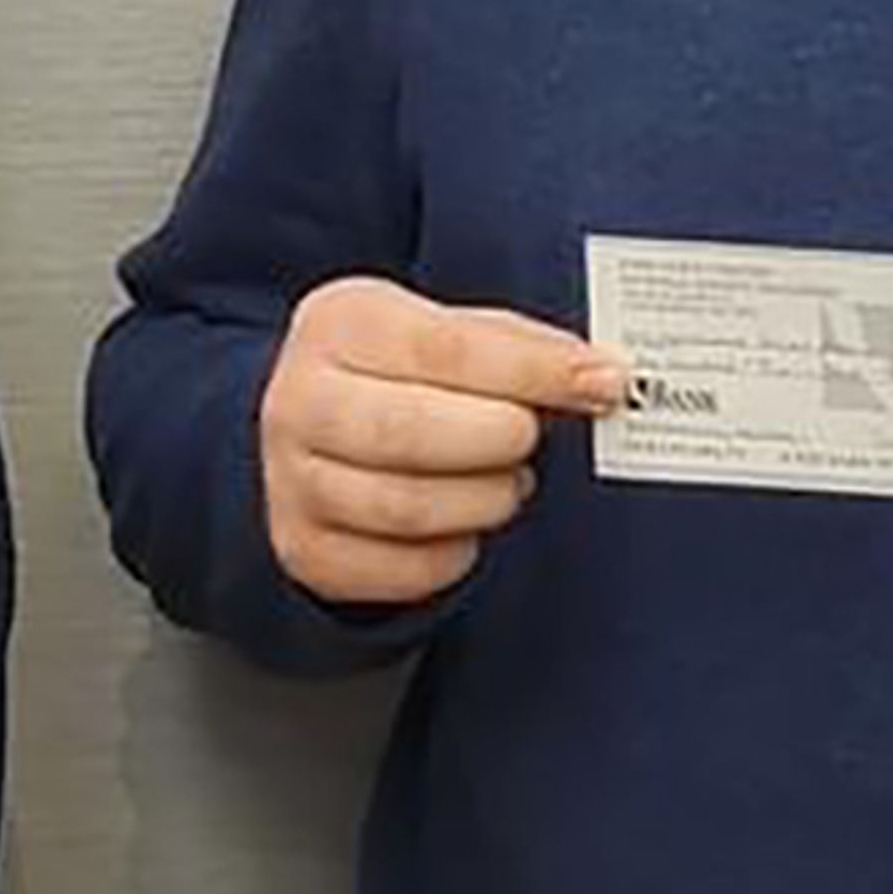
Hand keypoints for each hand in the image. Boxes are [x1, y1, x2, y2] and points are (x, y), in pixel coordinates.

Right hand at [260, 277, 623, 604]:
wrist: (317, 429)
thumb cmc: (402, 375)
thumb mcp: (450, 332)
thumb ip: (521, 351)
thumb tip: (600, 379)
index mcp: (339, 323)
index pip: (444, 348)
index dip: (532, 371)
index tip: (601, 383)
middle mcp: (298, 400)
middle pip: (410, 432)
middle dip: (498, 439)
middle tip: (530, 438)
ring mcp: (291, 479)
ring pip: (406, 507)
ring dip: (483, 500)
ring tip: (506, 481)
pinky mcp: (304, 549)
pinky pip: (400, 570)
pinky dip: (454, 554)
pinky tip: (463, 524)